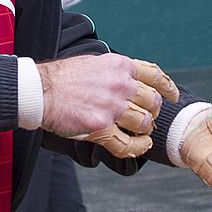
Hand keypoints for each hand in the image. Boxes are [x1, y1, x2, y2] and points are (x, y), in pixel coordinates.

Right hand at [39, 55, 179, 157]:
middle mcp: (119, 84)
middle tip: (145, 118)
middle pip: (153, 102)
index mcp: (119, 66)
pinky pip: (128, 143)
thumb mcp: (93, 63)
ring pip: (144, 123)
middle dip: (152, 112)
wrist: (39, 90)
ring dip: (143, 129)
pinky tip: (140, 146)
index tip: (172, 96)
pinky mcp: (101, 127)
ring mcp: (111, 106)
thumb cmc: (61, 78)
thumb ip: (115, 71)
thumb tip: (131, 82)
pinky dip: (138, 148)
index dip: (168, 88)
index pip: (155, 75)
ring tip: (139, 132)